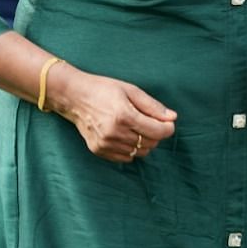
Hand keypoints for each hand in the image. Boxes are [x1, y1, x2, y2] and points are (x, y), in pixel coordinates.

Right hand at [50, 66, 176, 163]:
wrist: (74, 97)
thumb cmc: (103, 90)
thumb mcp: (130, 90)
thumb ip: (153, 106)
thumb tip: (172, 118)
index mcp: (124, 116)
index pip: (157, 131)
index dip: (168, 128)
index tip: (168, 123)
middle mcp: (114, 133)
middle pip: (150, 143)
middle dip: (156, 134)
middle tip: (150, 121)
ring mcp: (106, 144)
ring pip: (139, 152)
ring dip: (144, 142)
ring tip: (136, 127)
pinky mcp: (99, 151)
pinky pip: (126, 158)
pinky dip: (131, 149)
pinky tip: (125, 135)